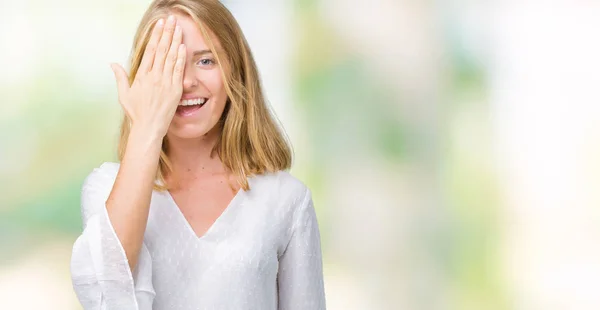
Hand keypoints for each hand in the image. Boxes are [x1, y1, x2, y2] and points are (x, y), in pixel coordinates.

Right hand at [110, 15, 185, 138]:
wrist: (149, 127)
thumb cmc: (136, 113)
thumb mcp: (124, 94)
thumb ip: (121, 77)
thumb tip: (113, 64)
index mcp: (142, 76)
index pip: (150, 50)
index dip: (156, 35)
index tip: (159, 24)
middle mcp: (154, 76)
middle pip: (162, 49)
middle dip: (167, 33)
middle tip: (171, 19)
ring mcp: (166, 82)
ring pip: (171, 57)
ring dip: (175, 41)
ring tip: (179, 28)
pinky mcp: (175, 90)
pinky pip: (178, 70)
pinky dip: (181, 58)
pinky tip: (183, 46)